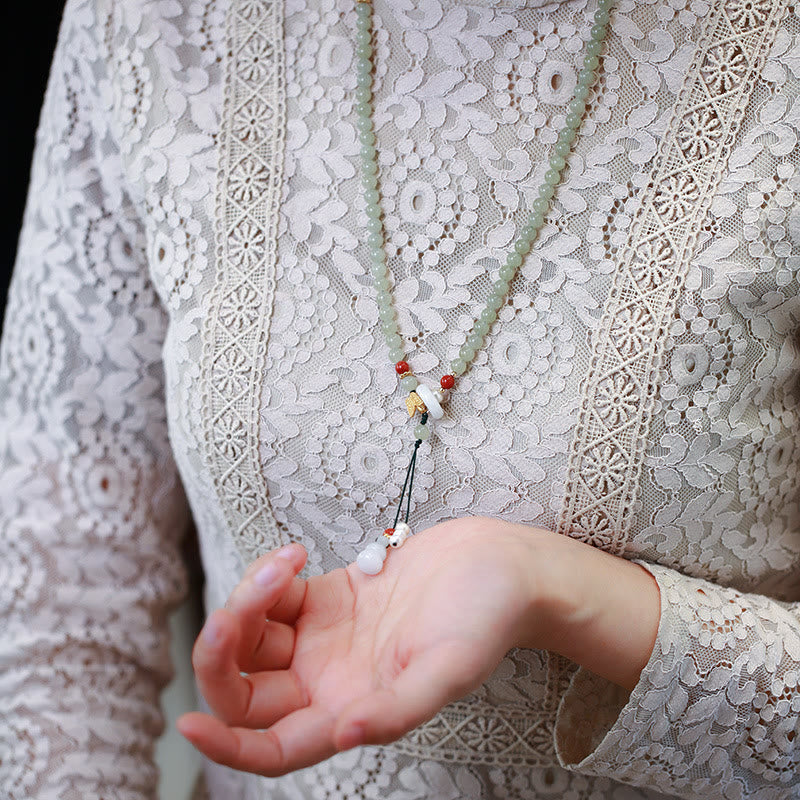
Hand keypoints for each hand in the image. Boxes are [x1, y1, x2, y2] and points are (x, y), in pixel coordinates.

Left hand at [176, 516, 561, 776]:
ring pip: (252, 634)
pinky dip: (268, 575)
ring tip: (288, 562)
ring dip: (249, 598)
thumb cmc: (487, 617)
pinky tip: (295, 554)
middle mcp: (330, 680)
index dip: (227, 747)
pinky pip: (273, 595)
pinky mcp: (328, 598)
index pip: (272, 748)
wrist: (500, 564)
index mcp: (353, 709)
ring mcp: (324, 638)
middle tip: (247, 600)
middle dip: (227, 645)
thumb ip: (398, 709)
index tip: (188, 724)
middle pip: (245, 687)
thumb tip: (345, 736)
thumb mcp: (450, 667)